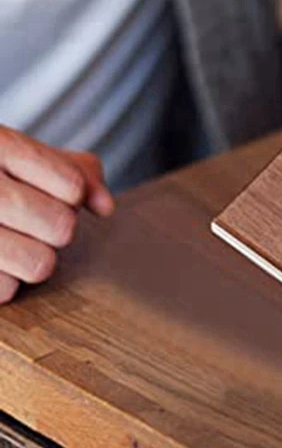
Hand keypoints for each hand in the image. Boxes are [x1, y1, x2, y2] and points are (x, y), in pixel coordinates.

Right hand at [0, 127, 114, 303]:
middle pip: (61, 225)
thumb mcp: (29, 157)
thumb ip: (79, 172)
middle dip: (59, 228)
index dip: (74, 193)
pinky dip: (7, 282)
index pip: (72, 185)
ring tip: (19, 244)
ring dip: (38, 258)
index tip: (57, 190)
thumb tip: (105, 206)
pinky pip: (5, 290)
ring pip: (40, 263)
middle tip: (37, 222)